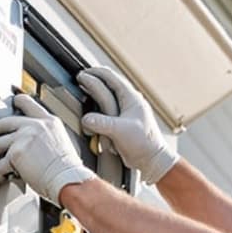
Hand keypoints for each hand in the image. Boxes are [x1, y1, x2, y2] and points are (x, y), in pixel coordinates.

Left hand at [0, 93, 97, 200]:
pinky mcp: (15, 154)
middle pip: (3, 122)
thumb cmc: (67, 169)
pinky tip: (0, 177)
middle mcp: (35, 126)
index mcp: (48, 121)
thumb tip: (31, 140)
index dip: (15, 102)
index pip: (26, 102)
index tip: (10, 105)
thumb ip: (45, 134)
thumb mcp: (61, 141)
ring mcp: (23, 138)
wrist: (69, 180)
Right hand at [77, 65, 178, 180]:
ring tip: (83, 90)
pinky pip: (107, 110)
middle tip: (79, 79)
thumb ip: (103, 123)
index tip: (81, 74)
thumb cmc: (143, 143)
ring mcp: (125, 111)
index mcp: (131, 98)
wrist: (151, 159)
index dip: (95, 73)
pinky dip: (98, 106)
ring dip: (95, 92)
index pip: (111, 77)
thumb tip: (86, 119)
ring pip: (107, 96)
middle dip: (93, 80)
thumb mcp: (121, 131)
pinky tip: (91, 107)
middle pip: (108, 84)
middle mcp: (128, 101)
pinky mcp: (122, 121)